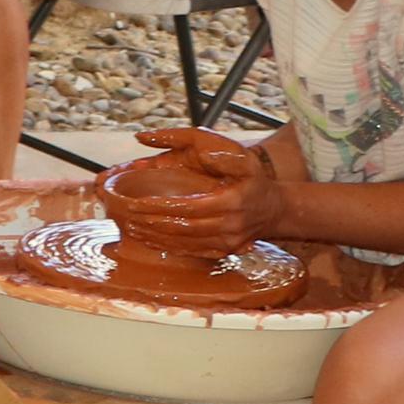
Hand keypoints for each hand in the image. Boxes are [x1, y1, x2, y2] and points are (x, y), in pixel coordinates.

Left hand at [117, 125, 292, 247]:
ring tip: (133, 229)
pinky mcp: (226, 251)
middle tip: (127, 218)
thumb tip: (202, 151)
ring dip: (157, 238)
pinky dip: (171, 248)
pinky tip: (152, 241)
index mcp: (231, 202)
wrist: (275, 208)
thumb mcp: (244, 159)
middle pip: (184, 228)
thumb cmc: (254, 179)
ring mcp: (229, 242)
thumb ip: (221, 153)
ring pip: (186, 244)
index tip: (136, 204)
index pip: (188, 207)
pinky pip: (194, 253)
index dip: (160, 207)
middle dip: (152, 224)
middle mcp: (230, 226)